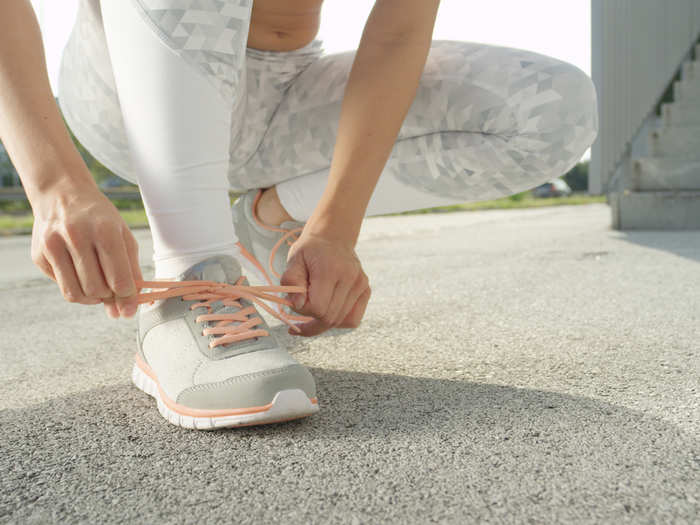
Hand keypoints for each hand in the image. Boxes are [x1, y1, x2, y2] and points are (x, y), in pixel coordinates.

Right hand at [30, 178, 142, 318]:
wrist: (62, 194)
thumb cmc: (99, 217)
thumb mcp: (123, 235)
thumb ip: (131, 270)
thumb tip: (128, 306)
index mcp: (104, 230)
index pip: (119, 278)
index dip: (127, 297)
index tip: (129, 305)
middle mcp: (76, 236)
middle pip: (97, 289)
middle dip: (109, 296)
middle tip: (112, 289)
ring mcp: (53, 245)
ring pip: (75, 294)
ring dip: (92, 298)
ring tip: (99, 287)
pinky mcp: (39, 255)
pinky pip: (61, 286)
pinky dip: (75, 287)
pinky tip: (80, 272)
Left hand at [280, 231, 370, 336]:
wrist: (333, 237)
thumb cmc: (310, 250)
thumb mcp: (294, 260)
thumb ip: (291, 281)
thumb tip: (297, 304)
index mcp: (331, 270)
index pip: (317, 308)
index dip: (302, 310)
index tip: (295, 301)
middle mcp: (350, 278)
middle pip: (329, 318)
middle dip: (311, 321)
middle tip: (299, 313)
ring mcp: (361, 285)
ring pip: (341, 321)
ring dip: (323, 323)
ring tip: (312, 312)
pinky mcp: (366, 291)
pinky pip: (353, 319)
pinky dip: (338, 321)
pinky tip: (328, 312)